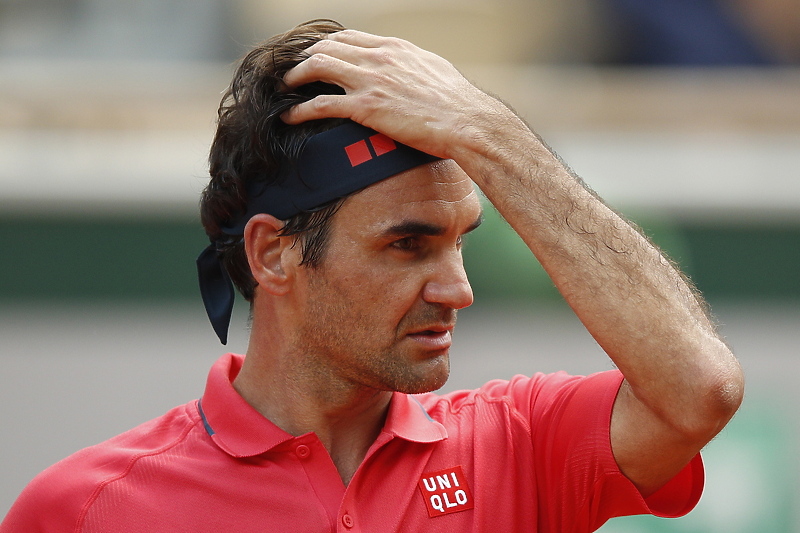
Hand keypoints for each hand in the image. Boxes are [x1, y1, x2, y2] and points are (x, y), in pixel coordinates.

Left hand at [281, 29, 508, 158]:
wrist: (468, 122)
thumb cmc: (458, 103)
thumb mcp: (433, 71)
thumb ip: (411, 66)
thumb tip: (405, 71)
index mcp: (394, 48)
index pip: (348, 37)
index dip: (325, 46)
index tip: (314, 58)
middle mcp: (378, 58)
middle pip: (326, 47)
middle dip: (303, 59)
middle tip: (291, 75)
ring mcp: (370, 81)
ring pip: (317, 67)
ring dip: (294, 78)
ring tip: (283, 90)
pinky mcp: (366, 108)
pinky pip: (320, 104)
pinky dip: (299, 110)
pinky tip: (289, 117)